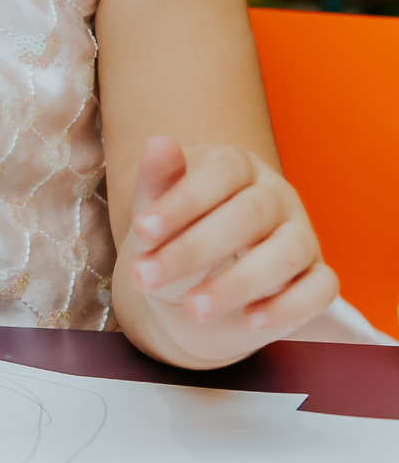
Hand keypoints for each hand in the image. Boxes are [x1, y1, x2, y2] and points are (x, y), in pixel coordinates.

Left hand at [119, 136, 337, 366]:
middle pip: (251, 212)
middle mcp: (275, 197)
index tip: (142, 232)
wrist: (188, 299)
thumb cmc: (173, 244)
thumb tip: (158, 141)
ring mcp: (301, 237)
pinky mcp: (316, 280)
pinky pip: (320, 289)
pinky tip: (249, 320)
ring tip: (194, 308)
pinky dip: (288, 308)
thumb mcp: (155, 219)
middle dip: (196, 248)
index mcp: (237, 168)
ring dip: (240, 283)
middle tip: (149, 277)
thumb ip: (156, 183)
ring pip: (289, 250)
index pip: (222, 170)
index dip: (183, 199)